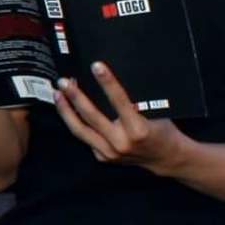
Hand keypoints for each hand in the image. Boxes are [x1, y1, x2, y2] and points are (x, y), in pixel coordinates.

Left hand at [54, 62, 187, 174]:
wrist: (165, 157)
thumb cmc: (161, 129)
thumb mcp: (156, 110)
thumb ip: (135, 100)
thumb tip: (112, 79)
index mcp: (137, 129)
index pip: (119, 100)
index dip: (107, 82)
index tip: (96, 66)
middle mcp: (121, 143)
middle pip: (92, 117)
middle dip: (76, 97)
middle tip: (64, 81)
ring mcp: (109, 153)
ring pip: (81, 130)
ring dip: (67, 111)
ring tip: (58, 94)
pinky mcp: (103, 157)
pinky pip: (85, 138)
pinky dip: (75, 122)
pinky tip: (68, 110)